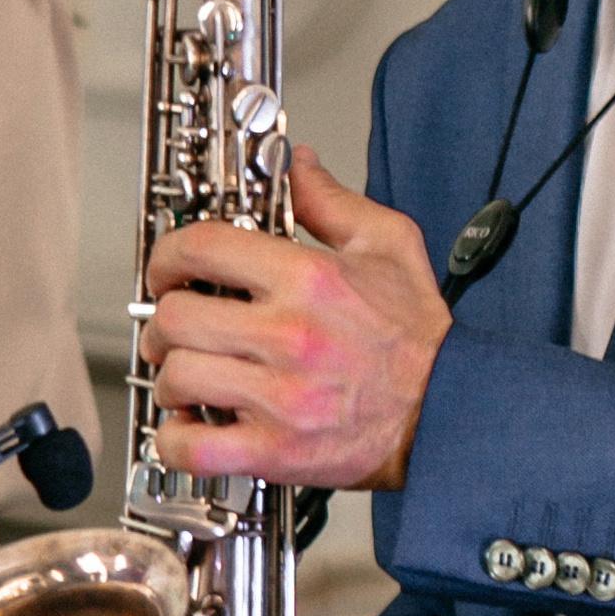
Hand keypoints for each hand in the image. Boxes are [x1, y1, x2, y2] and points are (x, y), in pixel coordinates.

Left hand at [145, 149, 451, 491]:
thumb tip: (298, 166)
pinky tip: (194, 424)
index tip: (169, 268)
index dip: (167, 254)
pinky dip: (179, 439)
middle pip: (176, 317)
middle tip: (174, 326)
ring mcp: (280, 396)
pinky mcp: (278, 449)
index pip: (201, 248)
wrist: (451, 410)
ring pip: (177, 378)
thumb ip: (331, 200)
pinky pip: (195, 447)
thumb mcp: (388, 245)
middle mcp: (290, 335)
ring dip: (170, 377)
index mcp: (309, 279)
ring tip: (187, 376)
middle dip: (163, 320)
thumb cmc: (419, 336)